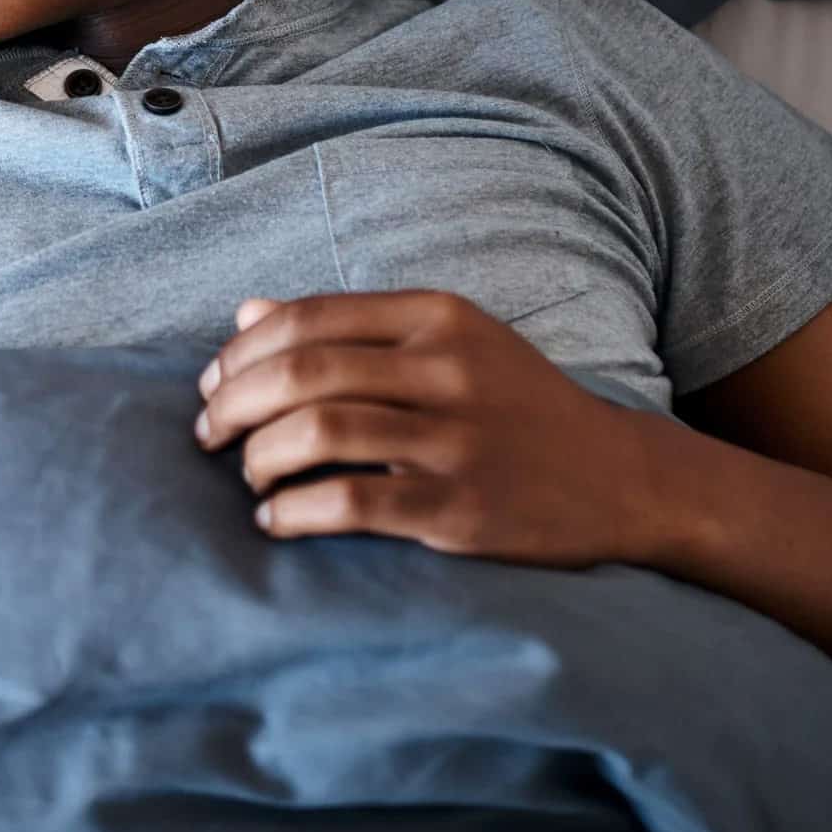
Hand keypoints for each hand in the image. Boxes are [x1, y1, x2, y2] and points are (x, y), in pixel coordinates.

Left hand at [194, 290, 659, 568]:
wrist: (623, 479)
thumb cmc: (513, 405)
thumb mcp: (445, 342)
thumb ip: (348, 326)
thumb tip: (246, 311)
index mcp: (436, 317)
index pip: (307, 318)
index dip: (241, 352)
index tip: (212, 384)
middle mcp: (447, 370)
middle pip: (301, 373)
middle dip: (233, 404)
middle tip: (208, 434)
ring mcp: (457, 440)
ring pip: (317, 434)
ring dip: (258, 458)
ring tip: (248, 476)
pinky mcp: (462, 508)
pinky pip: (351, 504)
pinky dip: (294, 512)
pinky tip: (277, 520)